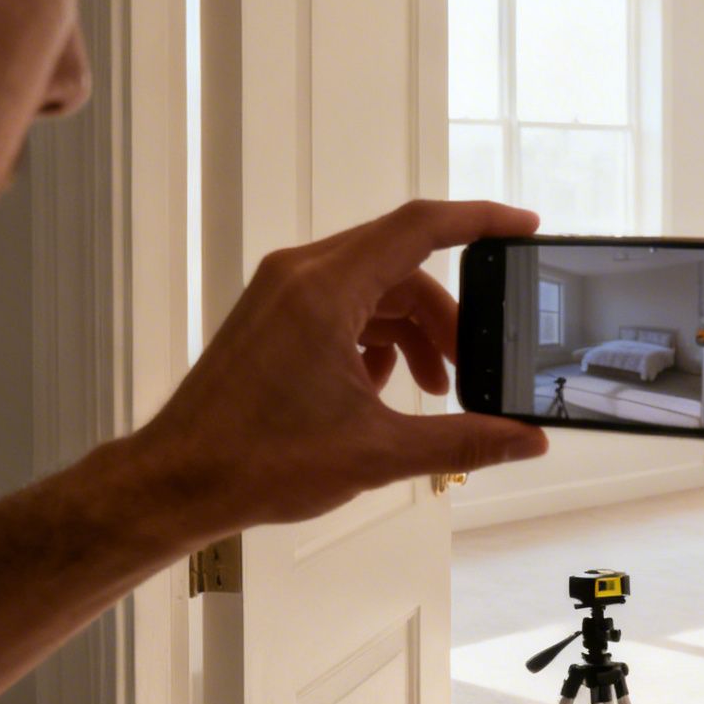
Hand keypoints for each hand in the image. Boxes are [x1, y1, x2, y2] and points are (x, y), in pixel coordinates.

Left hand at [131, 200, 547, 538]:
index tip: (523, 227)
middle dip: (450, 312)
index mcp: (326, 290)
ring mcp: (282, 293)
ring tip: (436, 386)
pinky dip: (378, 337)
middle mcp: (301, 275)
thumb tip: (525, 439)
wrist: (178, 483)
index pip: (421, 227)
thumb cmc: (253, 461)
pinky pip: (345, 305)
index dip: (481, 220)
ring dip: (415, 330)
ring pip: (376, 287)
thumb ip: (464, 440)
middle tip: (478, 359)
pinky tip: (385, 386)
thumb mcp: (378, 453)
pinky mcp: (273, 316)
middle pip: (404, 263)